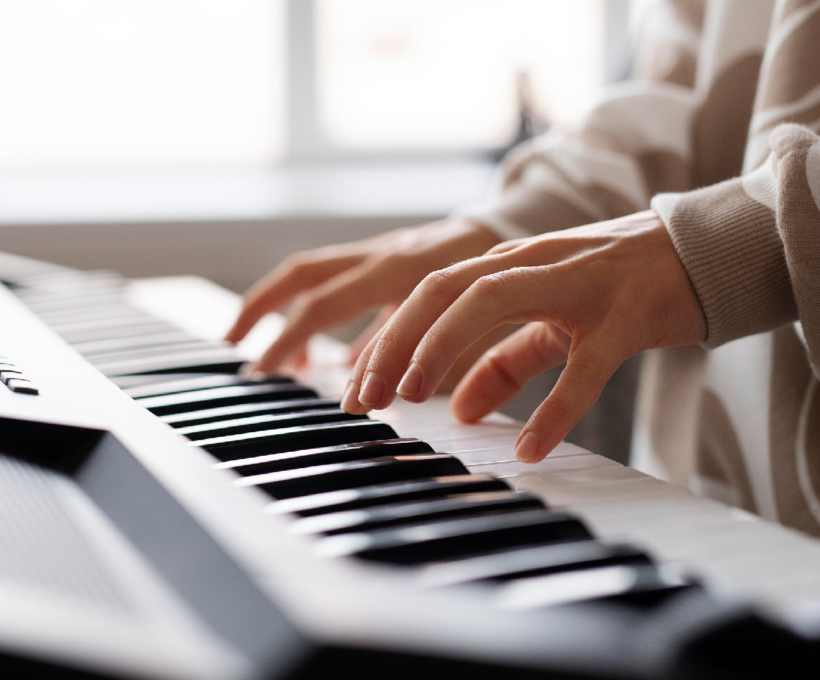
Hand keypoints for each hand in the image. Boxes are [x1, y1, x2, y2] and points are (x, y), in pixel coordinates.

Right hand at [224, 219, 500, 372]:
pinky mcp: (384, 259)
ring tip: (268, 358)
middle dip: (263, 311)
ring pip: (311, 274)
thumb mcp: (468, 322)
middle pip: (303, 276)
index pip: (329, 306)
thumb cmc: (499, 282)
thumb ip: (420, 357)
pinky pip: (337, 284)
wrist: (514, 232)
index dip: (295, 342)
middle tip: (237, 349)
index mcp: (401, 269)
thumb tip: (366, 393)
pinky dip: (320, 319)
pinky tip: (324, 359)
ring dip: (279, 310)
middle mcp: (382, 255)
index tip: (273, 377)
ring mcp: (380, 253)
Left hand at [341, 211, 704, 462]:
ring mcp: (578, 284)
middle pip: (442, 290)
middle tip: (365, 400)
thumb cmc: (621, 285)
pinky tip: (530, 449)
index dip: (387, 340)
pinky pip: (584, 366)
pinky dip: (554, 408)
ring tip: (412, 398)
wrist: (703, 254)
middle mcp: (533, 262)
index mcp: (511, 263)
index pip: (430, 293)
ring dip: (442, 347)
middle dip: (393, 343)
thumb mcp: (555, 323)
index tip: (356, 391)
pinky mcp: (624, 317)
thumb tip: (462, 411)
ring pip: (491, 300)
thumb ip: (507, 362)